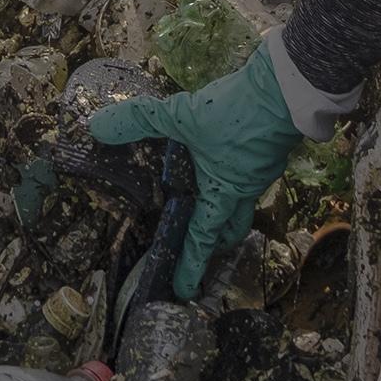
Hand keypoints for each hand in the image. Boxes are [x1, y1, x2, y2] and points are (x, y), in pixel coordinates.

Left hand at [88, 44, 305, 299]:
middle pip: (232, 227)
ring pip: (242, 200)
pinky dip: (234, 175)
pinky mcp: (269, 149)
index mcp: (222, 193)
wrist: (283, 91)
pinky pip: (250, 174)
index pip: (203, 238)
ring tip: (208, 197)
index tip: (184, 289)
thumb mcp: (179, 117)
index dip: (191, 263)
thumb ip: (138, 122)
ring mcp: (261, 170)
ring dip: (226, 205)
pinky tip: (222, 157)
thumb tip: (97, 128)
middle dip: (217, 241)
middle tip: (202, 245)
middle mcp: (244, 189)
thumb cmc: (233, 114)